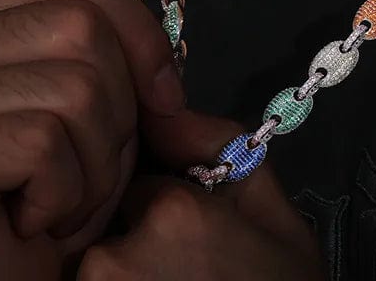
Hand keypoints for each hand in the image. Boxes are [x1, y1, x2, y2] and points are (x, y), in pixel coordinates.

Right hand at [0, 0, 183, 279]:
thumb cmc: (43, 206)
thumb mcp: (84, 97)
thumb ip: (84, 7)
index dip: (138, 35)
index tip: (160, 98)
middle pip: (82, 23)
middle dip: (120, 109)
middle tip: (90, 169)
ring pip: (74, 79)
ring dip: (98, 162)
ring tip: (62, 203)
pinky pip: (43, 137)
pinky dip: (65, 193)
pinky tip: (32, 227)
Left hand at [78, 111, 325, 280]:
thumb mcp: (274, 214)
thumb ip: (224, 146)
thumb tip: (170, 111)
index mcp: (172, 212)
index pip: (144, 180)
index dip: (172, 201)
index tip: (197, 227)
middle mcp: (115, 256)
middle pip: (118, 222)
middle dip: (146, 234)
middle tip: (188, 265)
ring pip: (101, 265)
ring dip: (130, 272)